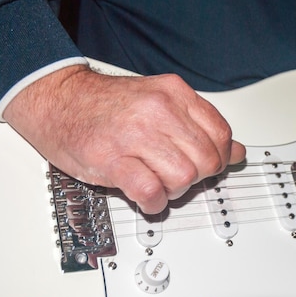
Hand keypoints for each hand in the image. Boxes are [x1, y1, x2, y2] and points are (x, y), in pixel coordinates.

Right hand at [4, 65, 245, 213]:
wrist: (58, 99)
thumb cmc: (108, 105)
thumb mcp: (161, 102)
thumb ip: (200, 125)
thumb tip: (237, 152)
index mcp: (174, 93)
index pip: (221, 133)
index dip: (220, 157)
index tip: (208, 165)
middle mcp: (158, 110)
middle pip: (207, 160)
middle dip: (199, 177)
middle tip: (179, 176)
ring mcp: (134, 134)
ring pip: (184, 177)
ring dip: (176, 191)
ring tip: (159, 184)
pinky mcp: (111, 159)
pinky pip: (151, 191)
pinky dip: (154, 203)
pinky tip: (147, 197)